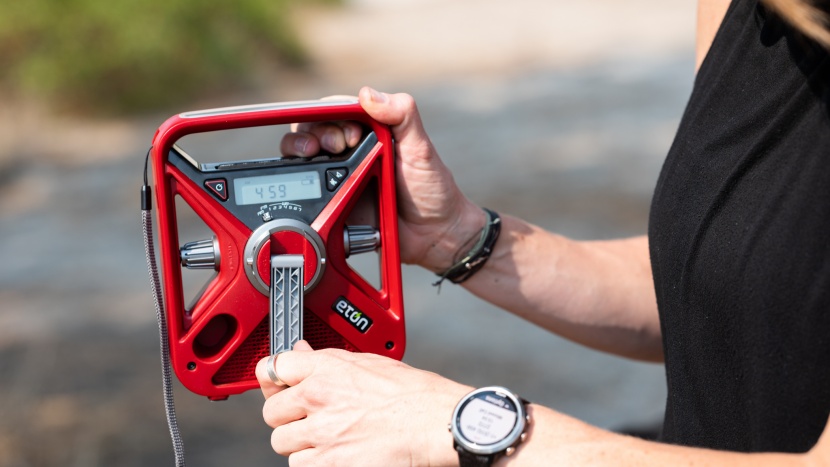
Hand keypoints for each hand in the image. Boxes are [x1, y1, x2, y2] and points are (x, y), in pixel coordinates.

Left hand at [256, 341, 471, 465]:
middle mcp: (317, 399)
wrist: (435, 424)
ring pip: (283, 443)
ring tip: (328, 437)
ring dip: (301, 442)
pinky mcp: (328, 464)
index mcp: (326, 369)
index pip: (273, 367)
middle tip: (309, 416)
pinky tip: (335, 453)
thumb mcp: (369, 362)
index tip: (277, 383)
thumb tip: (301, 351)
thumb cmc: (412, 393)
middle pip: (272, 411)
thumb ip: (328, 359)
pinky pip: (300, 466)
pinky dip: (314, 462)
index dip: (273, 377)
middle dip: (287, 416)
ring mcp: (321, 434)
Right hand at [281, 87, 486, 271]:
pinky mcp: (331, 204)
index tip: (349, 135)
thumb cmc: (432, 189)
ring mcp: (338, 178)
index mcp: (368, 132)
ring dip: (299, 153)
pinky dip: (301, 187)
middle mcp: (349, 152)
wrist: (434, 236)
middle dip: (312, 133)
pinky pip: (306, 193)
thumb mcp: (421, 149)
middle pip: (310, 130)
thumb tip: (368, 94)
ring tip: (313, 159)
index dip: (332, 116)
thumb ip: (403, 115)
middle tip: (336, 148)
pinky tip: (315, 190)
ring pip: (300, 158)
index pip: (334, 111)